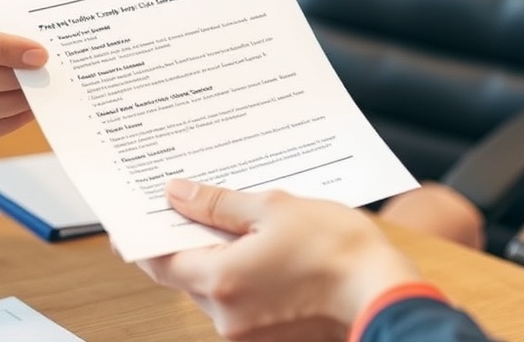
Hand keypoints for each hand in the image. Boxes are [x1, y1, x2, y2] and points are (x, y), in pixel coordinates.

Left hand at [138, 180, 423, 340]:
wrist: (383, 289)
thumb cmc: (336, 248)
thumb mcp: (273, 207)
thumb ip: (219, 203)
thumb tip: (178, 195)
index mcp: (219, 280)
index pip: (159, 261)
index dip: (146, 235)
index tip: (140, 214)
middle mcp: (225, 316)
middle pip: (186, 275)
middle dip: (190, 240)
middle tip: (200, 203)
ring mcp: (248, 332)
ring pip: (215, 289)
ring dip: (221, 257)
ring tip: (246, 222)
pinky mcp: (270, 338)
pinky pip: (241, 302)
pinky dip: (245, 276)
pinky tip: (267, 250)